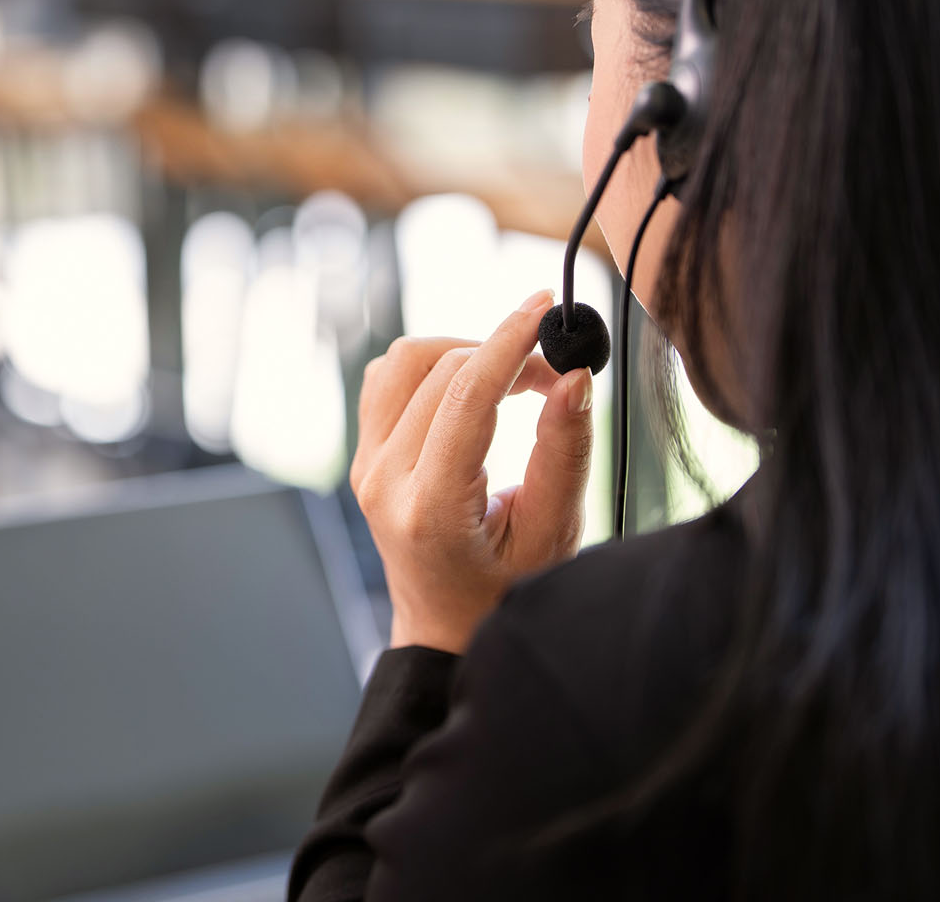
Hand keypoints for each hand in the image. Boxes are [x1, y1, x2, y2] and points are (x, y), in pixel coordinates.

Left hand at [352, 290, 595, 652]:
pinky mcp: (364, 455)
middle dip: (505, 352)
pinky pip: (388, 380)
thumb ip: (564, 453)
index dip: (510, 343)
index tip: (547, 308)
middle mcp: (383, 482)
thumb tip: (574, 376)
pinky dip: (433, 367)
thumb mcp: (552, 532)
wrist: (447, 630)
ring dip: (464, 351)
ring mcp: (365, 467)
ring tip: (515, 378)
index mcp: (428, 509)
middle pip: (440, 371)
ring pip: (404, 363)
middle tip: (557, 375)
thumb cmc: (506, 592)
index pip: (465, 396)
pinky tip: (472, 389)